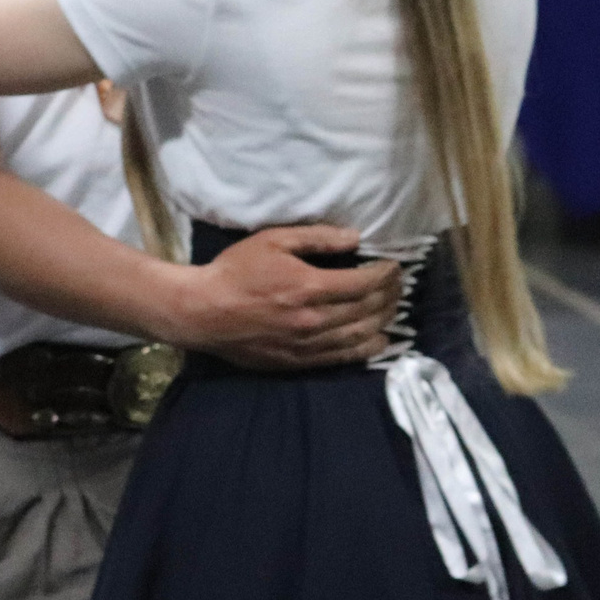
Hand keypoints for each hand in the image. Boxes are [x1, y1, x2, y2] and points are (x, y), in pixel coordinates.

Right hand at [162, 225, 400, 368]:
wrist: (202, 312)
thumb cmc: (234, 271)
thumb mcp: (271, 241)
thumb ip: (315, 239)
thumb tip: (354, 238)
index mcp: (308, 286)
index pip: (364, 283)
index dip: (386, 274)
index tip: (393, 266)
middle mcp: (314, 318)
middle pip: (367, 309)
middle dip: (389, 295)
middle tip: (397, 285)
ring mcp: (308, 343)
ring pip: (361, 334)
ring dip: (383, 320)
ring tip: (391, 308)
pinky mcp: (299, 361)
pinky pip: (343, 357)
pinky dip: (367, 348)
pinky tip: (379, 339)